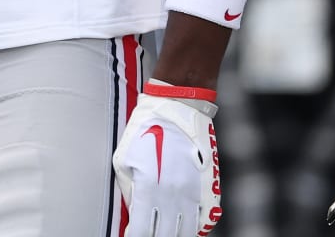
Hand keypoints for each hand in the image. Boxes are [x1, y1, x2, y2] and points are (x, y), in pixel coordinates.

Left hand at [114, 87, 221, 236]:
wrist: (178, 109)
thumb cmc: (144, 132)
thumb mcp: (124, 159)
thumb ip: (129, 191)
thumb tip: (134, 215)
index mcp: (149, 187)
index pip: (142, 230)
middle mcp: (174, 194)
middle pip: (166, 236)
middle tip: (148, 233)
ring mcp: (194, 193)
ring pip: (188, 233)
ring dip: (175, 235)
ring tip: (165, 231)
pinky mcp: (210, 189)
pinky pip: (205, 222)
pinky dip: (195, 229)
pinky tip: (183, 226)